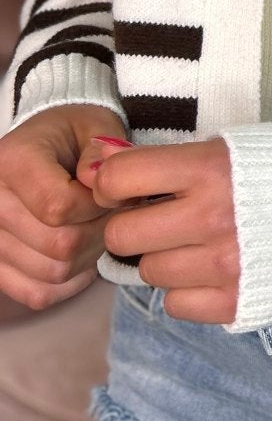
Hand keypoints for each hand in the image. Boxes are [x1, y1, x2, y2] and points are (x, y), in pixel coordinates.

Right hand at [0, 104, 117, 308]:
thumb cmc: (76, 135)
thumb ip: (103, 153)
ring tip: (92, 225)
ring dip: (87, 256)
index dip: (98, 206)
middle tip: (107, 210)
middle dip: (98, 230)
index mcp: (11, 161)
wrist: (47, 146)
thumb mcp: (96, 127)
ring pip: (53, 273)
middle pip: (59, 245)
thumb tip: (99, 184)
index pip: (58, 207)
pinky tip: (80, 254)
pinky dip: (68, 282)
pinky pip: (38, 293)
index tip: (110, 191)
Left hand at [93, 138, 239, 324]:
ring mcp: (225, 266)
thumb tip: (104, 171)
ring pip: (150, 273)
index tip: (126, 187)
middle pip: (124, 236)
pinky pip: (177, 305)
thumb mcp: (234, 146)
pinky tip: (215, 267)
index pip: (120, 179)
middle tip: (162, 218)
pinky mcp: (240, 302)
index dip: (113, 183)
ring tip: (200, 242)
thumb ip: (172, 163)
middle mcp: (211, 219)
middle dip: (135, 225)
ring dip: (166, 258)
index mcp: (210, 169)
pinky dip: (188, 289)